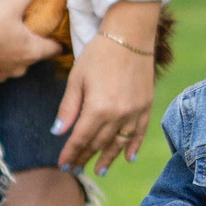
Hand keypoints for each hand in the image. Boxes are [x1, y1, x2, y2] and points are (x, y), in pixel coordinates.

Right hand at [0, 0, 61, 82]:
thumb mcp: (12, 1)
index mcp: (31, 51)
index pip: (53, 49)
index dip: (56, 42)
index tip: (57, 38)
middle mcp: (19, 69)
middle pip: (30, 58)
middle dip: (28, 47)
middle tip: (22, 33)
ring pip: (10, 66)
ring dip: (8, 56)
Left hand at [55, 8, 158, 174]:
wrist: (130, 35)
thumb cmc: (99, 54)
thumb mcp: (77, 79)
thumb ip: (69, 108)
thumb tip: (58, 132)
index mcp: (98, 109)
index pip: (81, 139)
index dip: (70, 153)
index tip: (63, 165)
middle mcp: (119, 115)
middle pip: (99, 143)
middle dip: (85, 157)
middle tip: (76, 169)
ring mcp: (135, 112)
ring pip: (119, 143)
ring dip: (108, 158)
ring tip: (99, 170)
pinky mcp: (147, 106)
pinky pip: (140, 133)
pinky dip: (133, 146)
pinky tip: (128, 158)